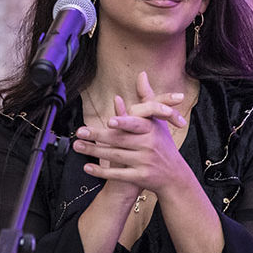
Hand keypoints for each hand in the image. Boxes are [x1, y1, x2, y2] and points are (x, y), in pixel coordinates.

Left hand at [73, 72, 190, 192]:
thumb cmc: (163, 144)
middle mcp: (149, 145)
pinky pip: (118, 174)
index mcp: (152, 130)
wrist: (174, 176)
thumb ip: (147, 98)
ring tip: (78, 146)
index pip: (135, 125)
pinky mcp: (140, 178)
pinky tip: (88, 168)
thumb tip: (142, 74)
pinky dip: (102, 172)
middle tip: (80, 132)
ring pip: (116, 156)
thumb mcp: (158, 121)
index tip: (109, 121)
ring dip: (94, 151)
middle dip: (98, 136)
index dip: (123, 122)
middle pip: (120, 140)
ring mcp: (145, 162)